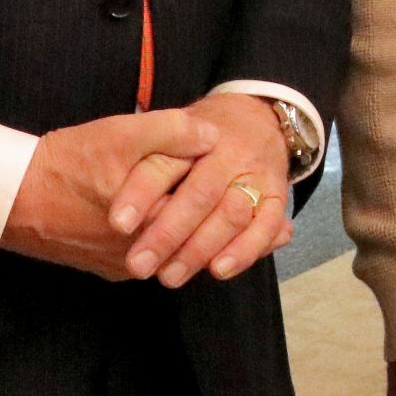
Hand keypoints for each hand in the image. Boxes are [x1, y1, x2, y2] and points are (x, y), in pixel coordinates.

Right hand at [1, 109, 216, 278]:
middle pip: (192, 229)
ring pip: (172, 245)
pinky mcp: (110, 270)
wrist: (12, 198)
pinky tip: (158, 210)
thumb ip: (173, 132)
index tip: (217, 160)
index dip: (215, 178)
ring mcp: (126, 266)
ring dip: (182, 221)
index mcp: (152, 222)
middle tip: (209, 177)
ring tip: (182, 190)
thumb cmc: (66, 162)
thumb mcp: (121, 134)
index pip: (206, 204)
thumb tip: (213, 137)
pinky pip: (150, 255)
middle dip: (203, 203)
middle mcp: (143, 255)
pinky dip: (159, 235)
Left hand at [109, 93, 292, 286]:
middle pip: (200, 193)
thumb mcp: (168, 135)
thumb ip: (144, 163)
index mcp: (194, 136)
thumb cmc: (198, 139)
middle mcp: (228, 154)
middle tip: (138, 265)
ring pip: (232, 212)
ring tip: (170, 277)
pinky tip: (219, 270)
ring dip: (202, 247)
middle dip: (168, 233)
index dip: (141, 194)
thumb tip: (119, 208)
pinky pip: (267, 226)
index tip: (118, 224)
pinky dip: (246, 250)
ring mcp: (256, 176)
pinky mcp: (277, 196)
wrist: (256, 118)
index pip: (165, 164)